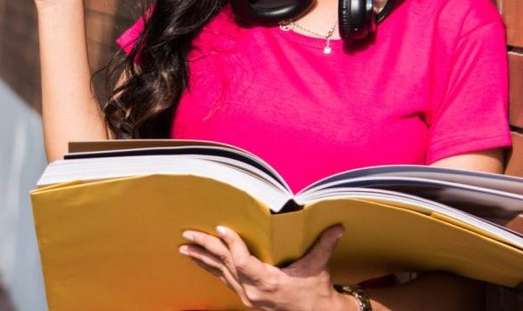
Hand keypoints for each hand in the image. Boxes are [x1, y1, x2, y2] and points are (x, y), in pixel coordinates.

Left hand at [180, 225, 351, 309]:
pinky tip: (199, 260)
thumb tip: (338, 227)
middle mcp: (253, 291)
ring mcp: (247, 296)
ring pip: (219, 273)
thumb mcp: (319, 266)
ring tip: (184, 247)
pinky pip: (223, 279)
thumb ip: (325, 245)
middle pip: (224, 265)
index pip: (243, 262)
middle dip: (205, 247)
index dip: (232, 245)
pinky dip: (210, 268)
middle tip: (188, 233)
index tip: (222, 228)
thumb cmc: (316, 289)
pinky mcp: (245, 296)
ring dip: (202, 258)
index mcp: (270, 282)